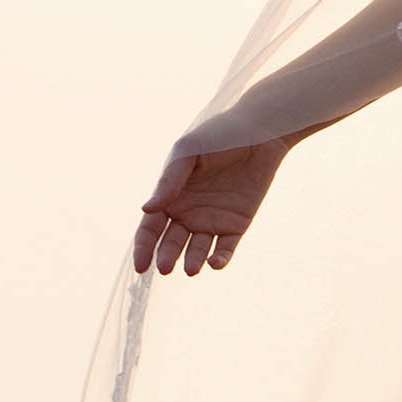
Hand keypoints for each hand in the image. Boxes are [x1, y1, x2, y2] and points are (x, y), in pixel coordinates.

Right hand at [134, 115, 292, 276]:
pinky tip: (215, 263)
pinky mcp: (236, 225)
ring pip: (197, 250)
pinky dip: (220, 258)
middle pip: (171, 243)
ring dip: (192, 261)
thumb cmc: (218, 136)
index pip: (151, 228)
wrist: (259, 133)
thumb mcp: (188, 153)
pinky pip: (225, 248)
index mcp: (170, 197)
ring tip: (191, 269)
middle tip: (166, 268)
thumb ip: (169, 181)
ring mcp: (212, 220)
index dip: (144, 248)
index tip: (141, 266)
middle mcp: (187, 213)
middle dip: (167, 257)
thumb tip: (146, 208)